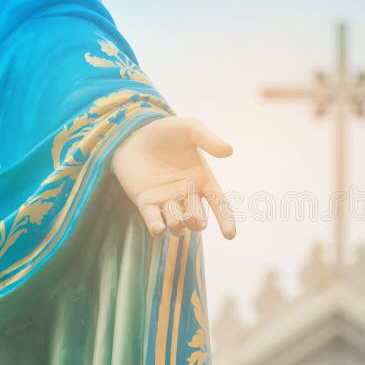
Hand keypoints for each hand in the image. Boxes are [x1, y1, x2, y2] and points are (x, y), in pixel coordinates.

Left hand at [112, 117, 235, 238]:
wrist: (134, 132)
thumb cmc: (166, 131)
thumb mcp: (190, 128)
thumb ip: (209, 139)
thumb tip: (229, 151)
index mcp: (202, 179)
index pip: (219, 204)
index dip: (226, 220)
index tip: (230, 235)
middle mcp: (186, 194)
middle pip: (198, 218)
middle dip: (196, 222)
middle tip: (190, 216)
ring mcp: (166, 200)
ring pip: (178, 224)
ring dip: (179, 227)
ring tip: (175, 221)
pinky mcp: (146, 202)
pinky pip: (154, 221)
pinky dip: (157, 229)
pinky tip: (159, 229)